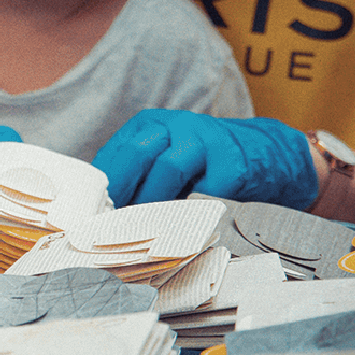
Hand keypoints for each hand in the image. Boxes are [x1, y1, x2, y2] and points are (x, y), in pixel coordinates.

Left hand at [91, 110, 318, 208]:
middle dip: (119, 190)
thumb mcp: (163, 155)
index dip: (101, 184)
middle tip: (107, 221)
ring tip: (138, 227)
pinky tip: (177, 229)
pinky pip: (203, 193)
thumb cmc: (201, 162)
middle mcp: (176, 127)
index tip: (89, 212)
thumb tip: (101, 210)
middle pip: (136, 154)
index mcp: (150, 125)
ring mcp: (206, 143)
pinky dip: (187, 212)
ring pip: (168, 169)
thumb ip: (135, 176)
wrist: (265, 154)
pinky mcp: (231, 167)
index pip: (116, 153)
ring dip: (150, 202)